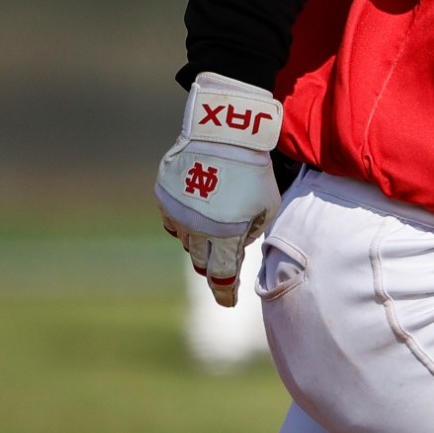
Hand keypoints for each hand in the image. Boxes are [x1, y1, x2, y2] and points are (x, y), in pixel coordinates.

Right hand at [154, 72, 283, 306]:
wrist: (225, 131)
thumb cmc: (256, 168)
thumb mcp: (268, 204)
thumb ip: (254, 230)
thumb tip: (240, 241)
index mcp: (224, 236)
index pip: (223, 276)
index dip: (225, 292)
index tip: (228, 301)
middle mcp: (196, 230)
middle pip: (201, 262)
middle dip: (212, 268)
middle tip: (219, 271)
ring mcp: (177, 212)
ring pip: (186, 241)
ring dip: (199, 244)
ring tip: (210, 241)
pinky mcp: (165, 194)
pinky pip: (174, 219)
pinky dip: (185, 222)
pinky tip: (195, 218)